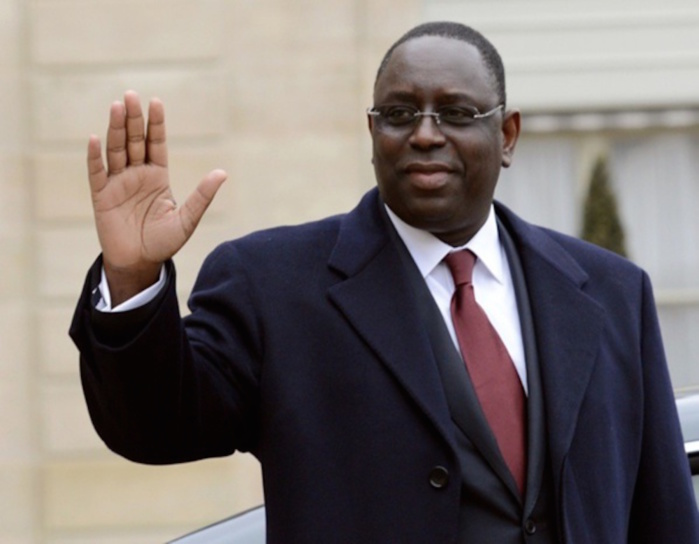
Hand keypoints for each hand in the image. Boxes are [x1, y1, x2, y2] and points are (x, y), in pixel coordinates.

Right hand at [87, 91, 226, 304]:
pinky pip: (97, 173)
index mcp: (157, 176)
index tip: (156, 102)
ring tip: (117, 106)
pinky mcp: (101, 196)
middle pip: (134, 141)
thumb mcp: (187, 219)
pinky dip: (95, 156)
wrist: (140, 263)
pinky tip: (95, 139)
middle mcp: (137, 174)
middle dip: (133, 119)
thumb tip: (222, 173)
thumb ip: (202, 196)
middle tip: (131, 95)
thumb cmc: (165, 242)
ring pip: (116, 150)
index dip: (156, 124)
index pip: (156, 143)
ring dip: (116, 129)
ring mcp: (118, 183)